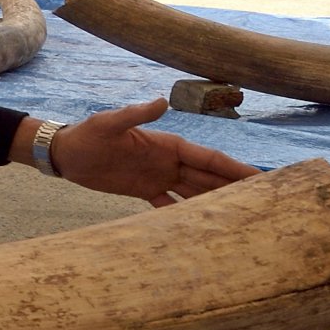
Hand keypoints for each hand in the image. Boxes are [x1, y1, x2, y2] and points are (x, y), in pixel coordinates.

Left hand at [31, 100, 256, 205]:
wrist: (66, 153)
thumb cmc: (86, 134)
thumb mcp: (109, 122)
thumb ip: (136, 115)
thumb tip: (162, 101)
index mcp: (168, 144)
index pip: (209, 158)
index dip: (235, 167)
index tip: (259, 177)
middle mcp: (169, 161)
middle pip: (210, 176)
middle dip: (235, 187)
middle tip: (262, 203)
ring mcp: (159, 176)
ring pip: (195, 191)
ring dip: (216, 202)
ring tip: (241, 218)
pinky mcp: (145, 191)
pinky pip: (171, 204)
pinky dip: (186, 214)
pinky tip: (202, 228)